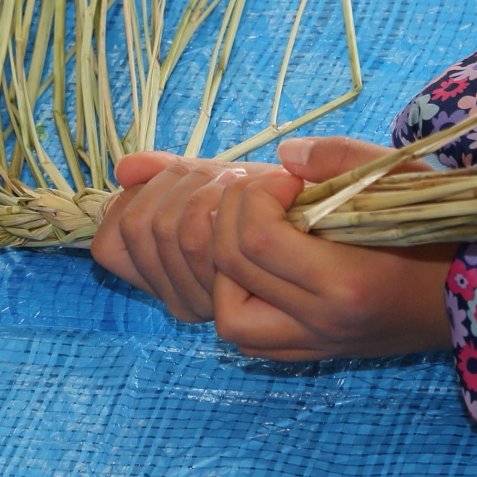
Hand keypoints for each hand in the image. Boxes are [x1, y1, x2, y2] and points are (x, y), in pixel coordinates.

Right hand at [91, 150, 278, 320]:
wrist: (366, 222)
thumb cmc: (291, 206)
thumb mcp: (224, 188)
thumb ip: (172, 179)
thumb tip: (124, 169)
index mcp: (171, 277)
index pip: (110, 244)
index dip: (134, 201)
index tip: (187, 181)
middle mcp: (190, 301)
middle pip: (142, 227)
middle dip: (178, 182)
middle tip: (229, 177)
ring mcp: (227, 306)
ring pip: (180, 230)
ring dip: (214, 187)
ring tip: (253, 183)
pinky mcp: (292, 296)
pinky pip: (237, 240)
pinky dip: (254, 197)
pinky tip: (285, 190)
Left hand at [208, 137, 456, 361]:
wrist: (469, 298)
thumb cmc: (437, 233)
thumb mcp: (401, 180)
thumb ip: (340, 159)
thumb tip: (283, 154)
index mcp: (345, 282)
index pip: (257, 238)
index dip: (258, 194)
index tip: (289, 180)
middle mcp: (322, 321)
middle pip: (231, 268)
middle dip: (231, 215)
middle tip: (263, 195)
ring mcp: (315, 343)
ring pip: (229, 317)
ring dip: (225, 268)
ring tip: (253, 233)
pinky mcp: (313, 352)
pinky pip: (248, 339)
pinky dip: (239, 301)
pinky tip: (260, 269)